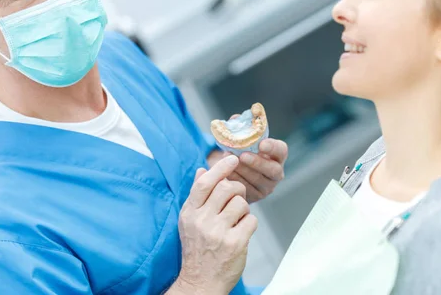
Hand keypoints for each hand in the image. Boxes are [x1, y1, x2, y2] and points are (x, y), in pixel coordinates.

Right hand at [172, 155, 257, 294]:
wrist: (201, 282)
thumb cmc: (197, 249)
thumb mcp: (189, 221)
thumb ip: (197, 195)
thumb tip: (202, 169)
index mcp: (190, 213)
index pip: (205, 183)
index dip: (220, 168)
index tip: (232, 159)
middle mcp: (202, 221)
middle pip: (227, 188)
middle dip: (237, 189)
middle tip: (237, 198)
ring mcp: (219, 232)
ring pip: (242, 203)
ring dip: (244, 208)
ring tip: (237, 219)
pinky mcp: (235, 243)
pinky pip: (251, 220)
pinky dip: (250, 223)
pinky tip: (242, 231)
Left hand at [208, 134, 287, 202]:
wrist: (231, 171)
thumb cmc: (240, 151)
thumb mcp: (241, 138)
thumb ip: (239, 127)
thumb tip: (235, 118)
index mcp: (276, 155)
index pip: (282, 150)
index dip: (273, 147)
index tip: (261, 143)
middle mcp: (276, 172)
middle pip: (273, 170)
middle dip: (258, 162)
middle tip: (242, 156)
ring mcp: (267, 186)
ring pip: (258, 181)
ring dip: (243, 171)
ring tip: (229, 162)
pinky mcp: (256, 197)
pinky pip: (246, 190)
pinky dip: (236, 181)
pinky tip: (226, 174)